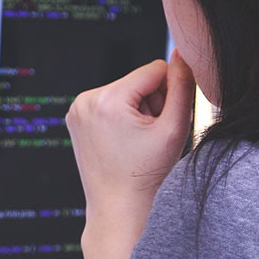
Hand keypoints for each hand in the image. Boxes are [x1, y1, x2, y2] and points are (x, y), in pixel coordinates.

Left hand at [66, 52, 194, 236]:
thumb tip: (183, 53)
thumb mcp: (174, 127)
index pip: (155, 69)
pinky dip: (121, 117)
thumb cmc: (147, 173)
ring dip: (137, 110)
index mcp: (107, 99)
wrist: (118, 205)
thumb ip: (183, 86)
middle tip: (148, 136)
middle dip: (150, 102)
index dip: (169, 92)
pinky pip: (109, 103)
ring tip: (136, 141)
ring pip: (124, 91)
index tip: (164, 120)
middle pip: (137, 81)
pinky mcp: (75, 118)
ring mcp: (76, 110)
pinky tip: (122, 141)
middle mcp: (85, 100)